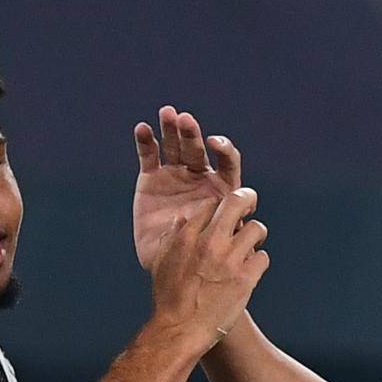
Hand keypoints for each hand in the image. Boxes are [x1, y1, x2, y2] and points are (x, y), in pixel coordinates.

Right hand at [133, 105, 241, 270]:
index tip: (214, 143)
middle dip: (192, 134)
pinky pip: (149, 155)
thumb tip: (239, 219)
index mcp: (221, 188)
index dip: (223, 149)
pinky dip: (146, 141)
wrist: (169, 268)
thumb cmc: (199, 258)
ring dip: (171, 129)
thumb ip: (225, 228)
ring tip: (167, 113)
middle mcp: (200, 176)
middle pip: (198, 149)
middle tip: (186, 121)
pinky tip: (142, 129)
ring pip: (174, 146)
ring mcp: (175, 175)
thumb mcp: (215, 245)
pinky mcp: (152, 178)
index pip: (227, 161)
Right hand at [150, 187, 268, 351]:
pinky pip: (263, 257)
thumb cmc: (169, 298)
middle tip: (250, 203)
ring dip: (256, 235)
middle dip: (246, 199)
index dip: (220, 205)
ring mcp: (229, 260)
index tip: (224, 211)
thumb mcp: (161, 262)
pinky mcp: (246, 279)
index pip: (211, 204)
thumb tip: (181, 218)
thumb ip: (171, 236)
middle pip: (236, 202)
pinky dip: (258, 262)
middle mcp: (209, 243)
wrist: (181, 330)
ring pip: (257, 229)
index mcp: (187, 237)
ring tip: (252, 244)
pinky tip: (250, 269)